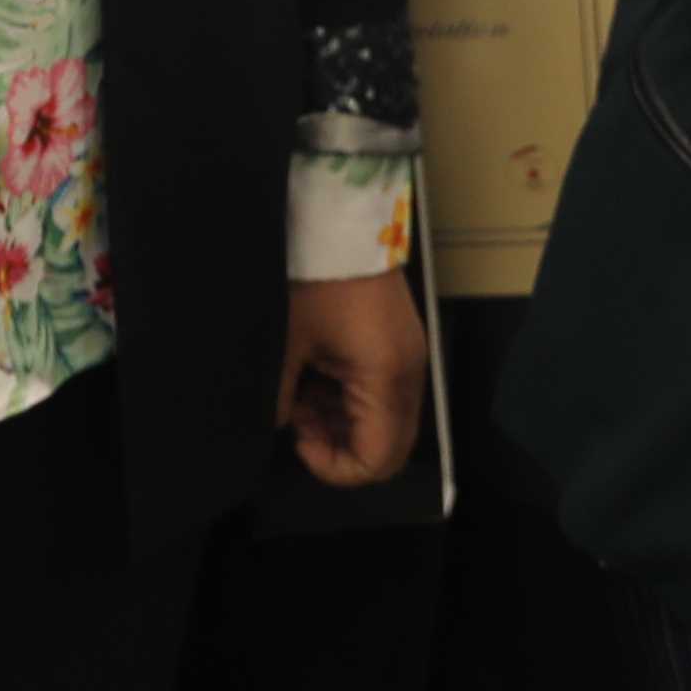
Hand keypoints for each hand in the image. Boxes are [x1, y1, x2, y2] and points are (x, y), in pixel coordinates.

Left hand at [279, 269, 429, 486]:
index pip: (379, 459)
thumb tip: (280, 425)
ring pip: (385, 422)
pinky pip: (382, 394)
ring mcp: (409, 359)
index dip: (336, 468)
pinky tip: (315, 375)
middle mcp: (410, 375)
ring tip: (301, 393)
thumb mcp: (288, 343)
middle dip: (340, 446)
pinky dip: (349, 399)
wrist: (342, 222)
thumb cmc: (315, 280)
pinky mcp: (400, 346)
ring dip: (342, 422)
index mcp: (387, 378)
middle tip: (299, 420)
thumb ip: (281, 398)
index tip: (299, 441)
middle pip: (388, 447)